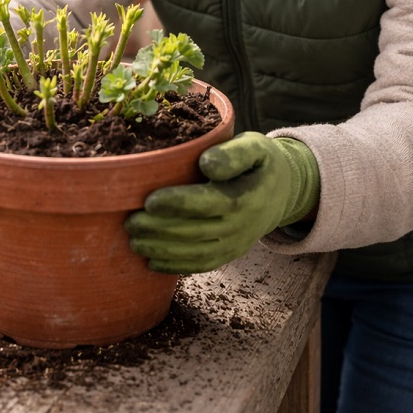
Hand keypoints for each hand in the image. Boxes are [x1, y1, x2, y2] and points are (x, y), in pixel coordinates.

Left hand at [125, 133, 319, 273]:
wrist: (283, 191)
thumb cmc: (260, 162)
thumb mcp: (256, 146)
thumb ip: (234, 153)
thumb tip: (206, 164)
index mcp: (249, 196)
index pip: (210, 203)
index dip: (179, 203)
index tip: (149, 200)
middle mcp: (243, 225)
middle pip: (196, 231)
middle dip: (160, 230)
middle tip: (130, 221)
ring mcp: (236, 244)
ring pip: (195, 253)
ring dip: (162, 250)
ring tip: (134, 240)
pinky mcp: (230, 254)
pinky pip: (201, 265)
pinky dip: (175, 266)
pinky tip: (151, 260)